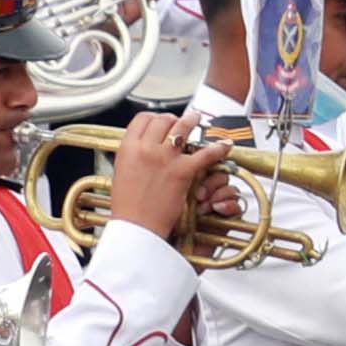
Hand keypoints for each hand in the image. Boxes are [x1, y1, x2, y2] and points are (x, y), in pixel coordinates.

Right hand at [100, 113, 209, 244]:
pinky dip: (217, 148)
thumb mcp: (121, 173)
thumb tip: (141, 145)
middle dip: (173, 119)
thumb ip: (132, 155)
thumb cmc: (128, 206)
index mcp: (127, 148)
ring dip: (193, 120)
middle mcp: (145, 149)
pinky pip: (204, 154)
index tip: (160, 120)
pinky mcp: (181, 171)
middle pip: (163, 120)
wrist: (136, 228)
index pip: (142, 119)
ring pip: (182, 127)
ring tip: (198, 118)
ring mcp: (164, 159)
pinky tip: (224, 145)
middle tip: (180, 122)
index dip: (154, 117)